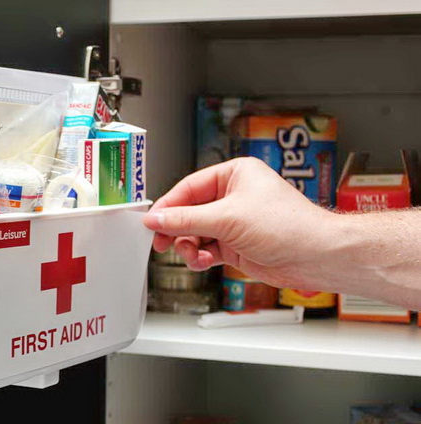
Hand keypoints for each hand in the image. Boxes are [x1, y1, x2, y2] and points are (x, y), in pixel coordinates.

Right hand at [143, 157, 339, 291]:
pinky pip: (206, 249)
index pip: (189, 187)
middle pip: (189, 212)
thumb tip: (156, 219)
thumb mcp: (227, 218)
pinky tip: (202, 262)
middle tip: (162, 242)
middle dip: (178, 231)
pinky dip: (200, 257)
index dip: (168, 206)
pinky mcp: (236, 245)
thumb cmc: (288, 226)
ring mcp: (234, 222)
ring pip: (196, 234)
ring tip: (192, 256)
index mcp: (234, 175)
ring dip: (189, 247)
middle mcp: (233, 196)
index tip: (151, 221)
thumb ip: (186, 220)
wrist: (315, 257)